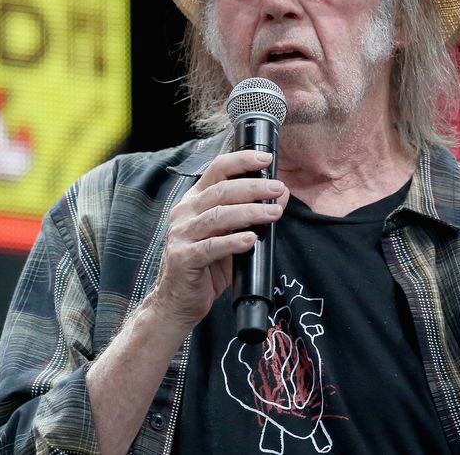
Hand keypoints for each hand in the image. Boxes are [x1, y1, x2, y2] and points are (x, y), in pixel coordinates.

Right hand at [149, 150, 288, 330]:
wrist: (177, 301)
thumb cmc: (205, 266)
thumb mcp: (229, 235)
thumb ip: (249, 215)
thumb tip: (281, 195)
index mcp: (194, 201)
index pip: (216, 170)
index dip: (241, 161)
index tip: (266, 159)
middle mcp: (184, 213)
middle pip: (221, 191)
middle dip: (253, 187)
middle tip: (277, 189)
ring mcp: (181, 235)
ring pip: (218, 216)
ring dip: (249, 212)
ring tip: (273, 214)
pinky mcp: (183, 258)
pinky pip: (211, 246)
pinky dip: (232, 242)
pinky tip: (250, 240)